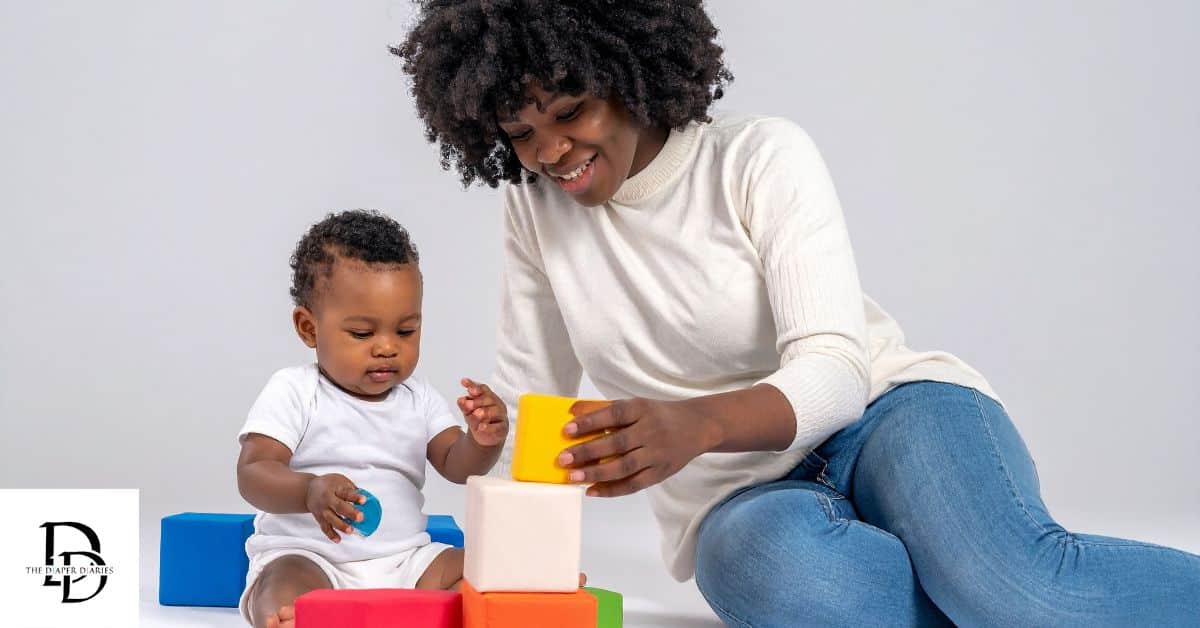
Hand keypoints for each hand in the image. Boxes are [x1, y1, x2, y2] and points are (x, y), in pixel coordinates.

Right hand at [305, 473, 364, 542]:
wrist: (308, 490)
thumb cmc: (329, 484)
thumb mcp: (340, 481)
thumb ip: (352, 490)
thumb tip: (369, 500)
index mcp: (335, 488)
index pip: (346, 492)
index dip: (355, 496)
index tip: (364, 500)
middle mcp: (327, 499)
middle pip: (339, 507)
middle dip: (350, 513)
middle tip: (360, 518)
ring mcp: (322, 510)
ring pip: (331, 519)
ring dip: (341, 526)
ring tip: (350, 530)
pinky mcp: (319, 518)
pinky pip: (325, 527)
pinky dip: (331, 534)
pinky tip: (338, 539)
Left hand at [456, 378, 508, 447]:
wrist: (484, 437)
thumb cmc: (478, 420)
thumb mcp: (468, 411)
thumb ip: (465, 405)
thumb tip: (460, 400)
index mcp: (488, 397)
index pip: (482, 389)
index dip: (474, 386)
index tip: (464, 383)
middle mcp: (496, 404)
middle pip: (490, 398)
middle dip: (478, 401)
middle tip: (468, 405)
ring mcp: (501, 416)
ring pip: (495, 411)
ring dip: (485, 412)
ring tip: (475, 413)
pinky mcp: (503, 428)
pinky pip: (498, 427)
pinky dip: (489, 427)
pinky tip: (481, 427)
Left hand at [556, 398, 719, 496]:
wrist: (698, 426)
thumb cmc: (657, 415)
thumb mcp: (636, 405)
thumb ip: (605, 408)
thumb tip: (572, 411)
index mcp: (642, 409)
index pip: (614, 414)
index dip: (590, 422)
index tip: (567, 429)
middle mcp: (651, 431)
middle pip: (617, 443)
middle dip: (588, 452)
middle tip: (563, 459)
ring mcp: (657, 454)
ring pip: (624, 467)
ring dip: (596, 473)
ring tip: (573, 477)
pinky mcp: (661, 473)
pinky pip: (634, 484)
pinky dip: (612, 489)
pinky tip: (592, 490)